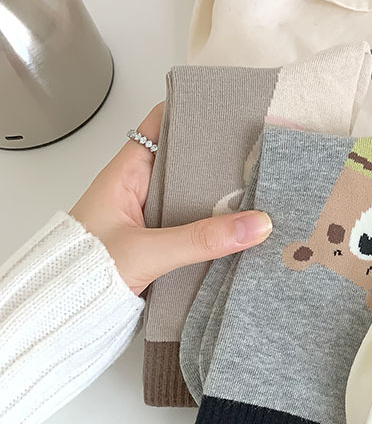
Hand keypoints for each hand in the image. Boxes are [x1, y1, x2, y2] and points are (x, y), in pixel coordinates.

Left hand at [70, 103, 271, 294]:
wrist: (62, 315)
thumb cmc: (83, 272)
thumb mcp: (149, 251)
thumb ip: (202, 239)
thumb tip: (256, 225)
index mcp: (126, 174)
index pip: (159, 126)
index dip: (189, 113)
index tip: (225, 108)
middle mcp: (138, 190)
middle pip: (183, 160)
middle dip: (216, 156)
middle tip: (255, 150)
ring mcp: (148, 216)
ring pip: (190, 194)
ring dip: (218, 194)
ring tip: (257, 185)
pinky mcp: (157, 243)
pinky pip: (191, 223)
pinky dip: (213, 223)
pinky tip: (238, 224)